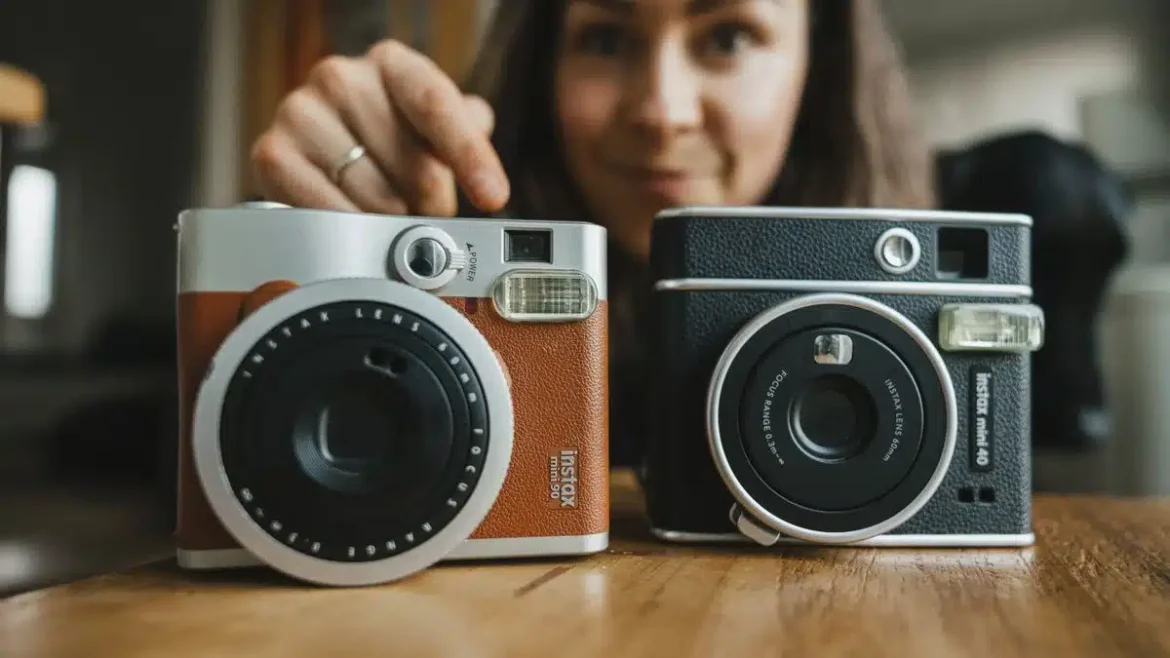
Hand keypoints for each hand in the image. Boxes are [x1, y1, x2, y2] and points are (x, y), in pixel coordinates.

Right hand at [250, 39, 509, 215]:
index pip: (437, 106)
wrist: (316, 146)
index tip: (493, 196)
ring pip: (376, 198)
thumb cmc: (384, 136)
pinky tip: (356, 229)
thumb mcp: (430, 128)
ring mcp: (301, 113)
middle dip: (431, 203)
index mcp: (392, 64)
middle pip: (413, 165)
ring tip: (387, 215)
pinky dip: (352, 235)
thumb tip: (490, 178)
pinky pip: (330, 214)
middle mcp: (341, 77)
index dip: (470, 155)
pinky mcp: (273, 155)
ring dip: (393, 223)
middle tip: (426, 211)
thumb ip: (466, 138)